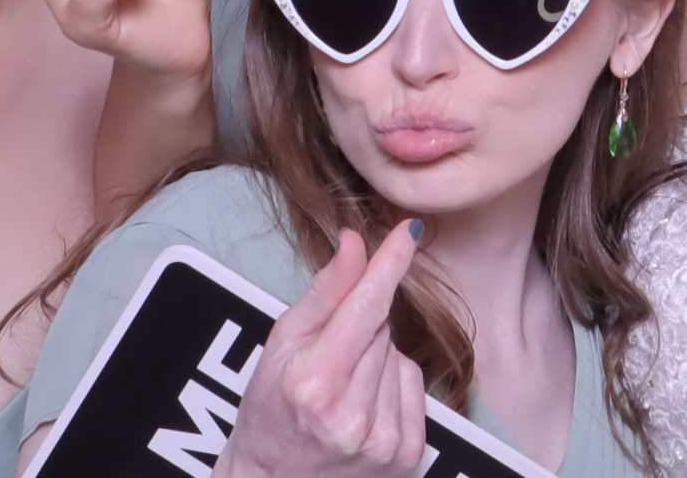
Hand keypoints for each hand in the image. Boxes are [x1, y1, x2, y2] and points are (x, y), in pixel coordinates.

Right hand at [216, 223, 427, 477]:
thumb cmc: (271, 410)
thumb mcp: (281, 345)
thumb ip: (325, 292)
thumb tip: (356, 244)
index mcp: (314, 384)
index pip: (365, 307)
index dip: (389, 265)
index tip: (410, 231)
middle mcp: (353, 417)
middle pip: (382, 328)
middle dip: (361, 326)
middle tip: (329, 356)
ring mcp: (383, 441)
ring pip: (400, 356)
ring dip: (377, 359)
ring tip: (343, 388)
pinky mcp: (407, 455)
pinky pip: (415, 387)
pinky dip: (393, 386)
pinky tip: (364, 405)